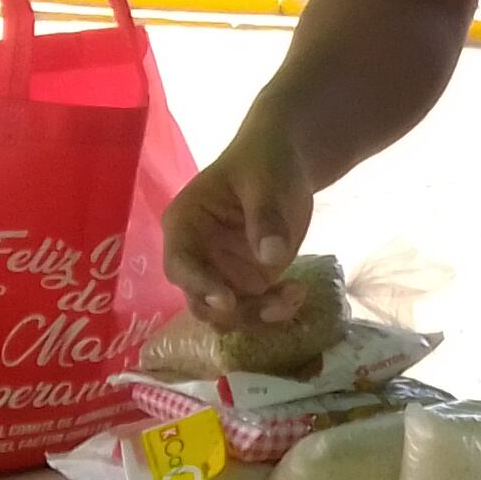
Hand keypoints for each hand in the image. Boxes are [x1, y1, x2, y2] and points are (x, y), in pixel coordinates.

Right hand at [163, 128, 316, 331]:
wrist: (287, 164)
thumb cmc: (264, 162)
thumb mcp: (266, 181)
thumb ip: (265, 217)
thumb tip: (270, 256)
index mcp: (185, 225)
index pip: (181, 264)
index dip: (199, 286)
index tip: (227, 302)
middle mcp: (197, 257)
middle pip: (201, 302)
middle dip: (236, 313)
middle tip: (276, 306)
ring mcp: (222, 274)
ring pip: (230, 315)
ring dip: (260, 317)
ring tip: (296, 294)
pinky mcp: (249, 282)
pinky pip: (255, 310)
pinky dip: (275, 312)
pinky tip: (299, 294)